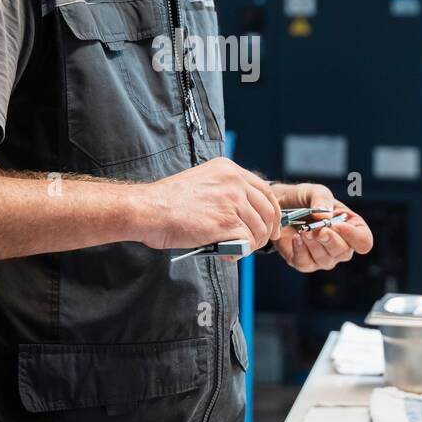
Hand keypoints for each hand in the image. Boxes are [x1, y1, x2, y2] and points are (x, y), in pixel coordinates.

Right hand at [136, 157, 281, 259]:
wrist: (149, 209)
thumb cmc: (168, 200)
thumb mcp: (202, 181)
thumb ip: (225, 190)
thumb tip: (242, 212)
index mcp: (229, 170)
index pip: (265, 190)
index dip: (272, 212)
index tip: (271, 225)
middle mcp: (234, 182)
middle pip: (267, 211)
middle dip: (265, 231)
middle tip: (257, 243)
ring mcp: (232, 202)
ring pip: (258, 229)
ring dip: (251, 244)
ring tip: (234, 249)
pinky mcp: (226, 223)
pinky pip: (246, 242)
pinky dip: (239, 252)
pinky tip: (226, 252)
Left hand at [272, 183, 373, 273]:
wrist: (280, 205)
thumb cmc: (304, 199)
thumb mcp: (315, 191)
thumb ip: (322, 199)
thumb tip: (325, 217)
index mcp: (351, 228)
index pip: (364, 242)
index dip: (354, 236)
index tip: (337, 225)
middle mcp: (340, 246)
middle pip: (345, 253)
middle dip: (330, 240)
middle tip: (317, 229)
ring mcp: (323, 257)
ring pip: (325, 260)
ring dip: (314, 244)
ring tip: (304, 229)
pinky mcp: (304, 262)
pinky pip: (305, 264)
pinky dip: (300, 250)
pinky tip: (296, 237)